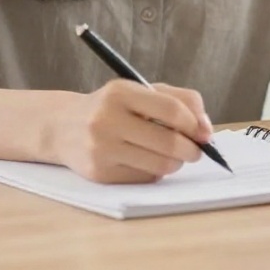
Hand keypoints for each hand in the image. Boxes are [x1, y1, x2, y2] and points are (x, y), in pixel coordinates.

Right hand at [47, 80, 212, 183]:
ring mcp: (101, 149)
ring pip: (158, 165)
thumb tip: (206, 129)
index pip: (171, 110)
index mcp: (121, 93)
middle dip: (191, 149)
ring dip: (176, 163)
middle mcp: (107, 120)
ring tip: (176, 156)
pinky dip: (156, 172)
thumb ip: (180, 100)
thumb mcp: (142, 91)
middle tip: (197, 151)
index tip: (204, 132)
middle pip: (167, 141)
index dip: (194, 123)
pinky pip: (143, 178)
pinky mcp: (99, 174)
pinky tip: (150, 161)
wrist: (64, 127)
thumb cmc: (113, 106)